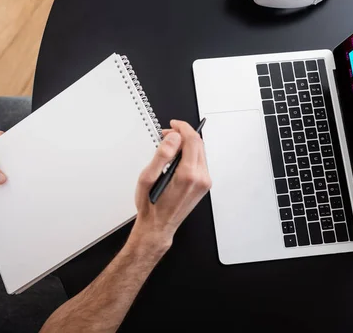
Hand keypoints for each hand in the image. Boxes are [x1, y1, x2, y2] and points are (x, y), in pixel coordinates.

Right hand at [131, 120, 211, 248]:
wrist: (158, 227)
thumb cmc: (151, 206)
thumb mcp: (148, 178)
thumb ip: (162, 155)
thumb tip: (174, 138)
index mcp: (188, 175)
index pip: (193, 140)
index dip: (183, 128)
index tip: (174, 125)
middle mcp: (201, 179)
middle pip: (199, 144)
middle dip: (183, 135)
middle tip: (167, 134)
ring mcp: (204, 183)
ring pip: (200, 152)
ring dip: (186, 144)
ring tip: (169, 146)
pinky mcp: (204, 185)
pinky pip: (199, 162)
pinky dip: (189, 154)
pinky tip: (176, 158)